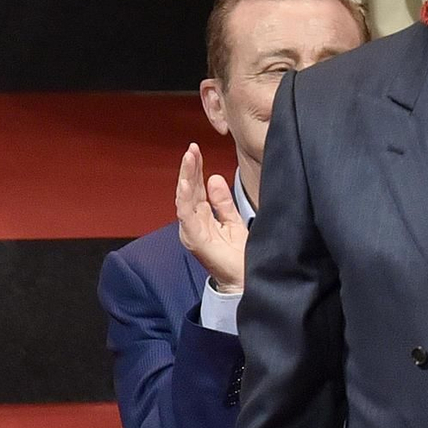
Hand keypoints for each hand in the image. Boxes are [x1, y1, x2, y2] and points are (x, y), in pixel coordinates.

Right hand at [175, 143, 247, 294]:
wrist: (243, 279)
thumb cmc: (237, 254)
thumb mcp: (233, 221)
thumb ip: (223, 201)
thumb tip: (215, 177)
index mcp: (202, 216)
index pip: (196, 188)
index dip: (196, 169)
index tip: (197, 150)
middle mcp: (193, 222)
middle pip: (189, 190)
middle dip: (189, 168)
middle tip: (192, 149)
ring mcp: (191, 230)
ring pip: (184, 199)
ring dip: (186, 177)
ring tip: (188, 158)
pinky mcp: (194, 239)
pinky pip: (186, 215)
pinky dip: (184, 198)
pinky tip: (185, 183)